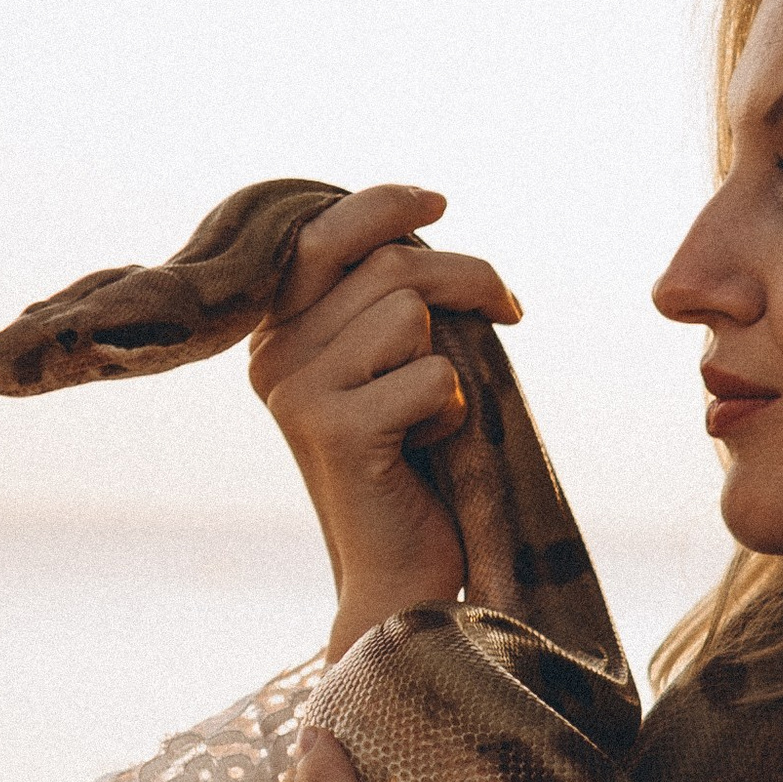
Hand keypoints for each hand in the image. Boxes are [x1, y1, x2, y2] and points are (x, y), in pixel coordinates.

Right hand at [248, 184, 523, 662]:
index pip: (322, 233)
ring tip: (435, 413)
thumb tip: (428, 228)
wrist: (400, 580)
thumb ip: (385, 306)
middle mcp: (272, 356)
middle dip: (466, 277)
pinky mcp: (333, 430)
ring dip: (451, 357)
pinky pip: (430, 375)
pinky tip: (429, 447)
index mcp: (277, 333)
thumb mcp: (392, 372)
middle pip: (387, 265)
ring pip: (407, 312)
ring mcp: (296, 392)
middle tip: (510, 310)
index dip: (385, 204)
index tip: (443, 202)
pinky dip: (453, 408)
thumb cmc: (413, 473)